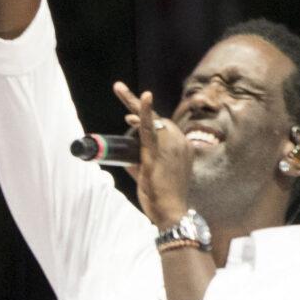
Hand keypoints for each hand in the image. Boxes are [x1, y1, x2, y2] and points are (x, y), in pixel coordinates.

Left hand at [110, 80, 192, 228]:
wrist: (171, 211)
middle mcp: (179, 143)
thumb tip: (123, 158)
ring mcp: (170, 146)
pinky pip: (150, 128)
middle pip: (156, 118)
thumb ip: (137, 164)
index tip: (128, 118)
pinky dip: (144, 112)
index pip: (163, 126)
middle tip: (118, 89)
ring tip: (118, 87)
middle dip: (137, 105)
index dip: (145, 119)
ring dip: (133, 102)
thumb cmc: (162, 197)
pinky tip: (141, 98)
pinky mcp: (158, 152)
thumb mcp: (148, 176)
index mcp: (180, 148)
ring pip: (151, 118)